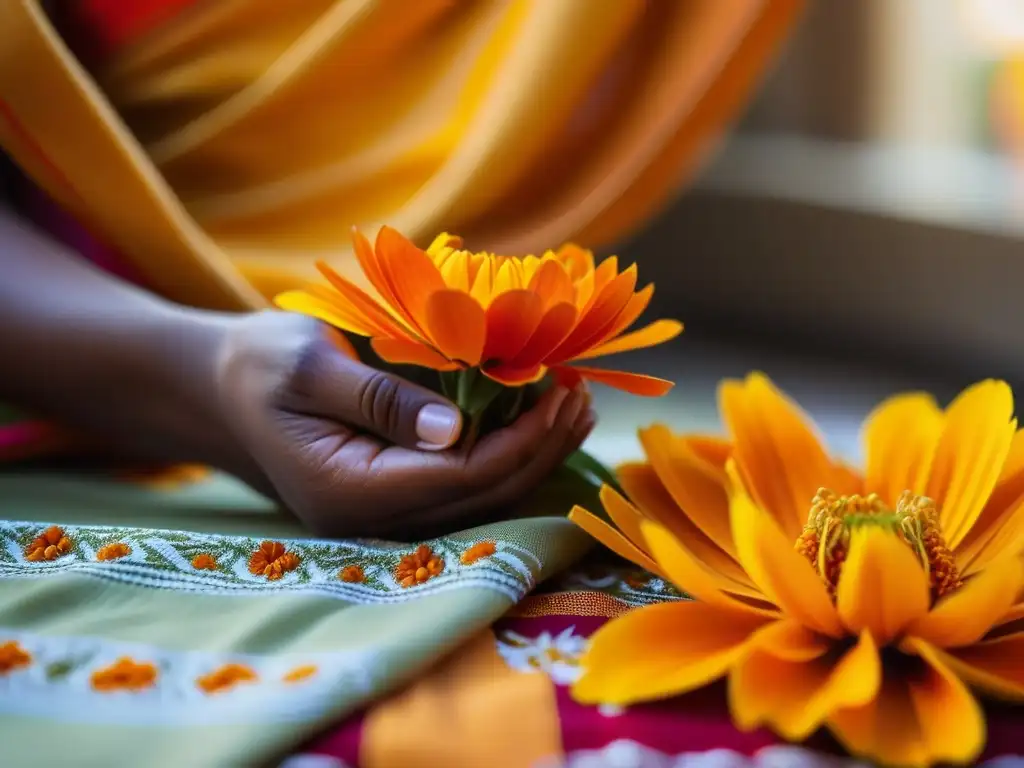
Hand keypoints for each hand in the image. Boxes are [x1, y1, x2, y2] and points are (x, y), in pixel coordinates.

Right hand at [212, 311, 595, 539]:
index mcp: (348, 490)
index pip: (457, 476)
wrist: (218, 390)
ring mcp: (383, 512)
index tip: (560, 392)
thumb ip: (379, 399)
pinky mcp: (392, 493)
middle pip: (479, 495)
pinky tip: (537, 421)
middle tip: (583, 396)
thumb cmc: (255, 366)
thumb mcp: (307, 365)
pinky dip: (506, 451)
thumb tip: (454, 428)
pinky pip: (462, 482)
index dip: (518, 440)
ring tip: (578, 408)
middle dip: (539, 449)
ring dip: (533, 454)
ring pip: (478, 496)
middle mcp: (372, 517)